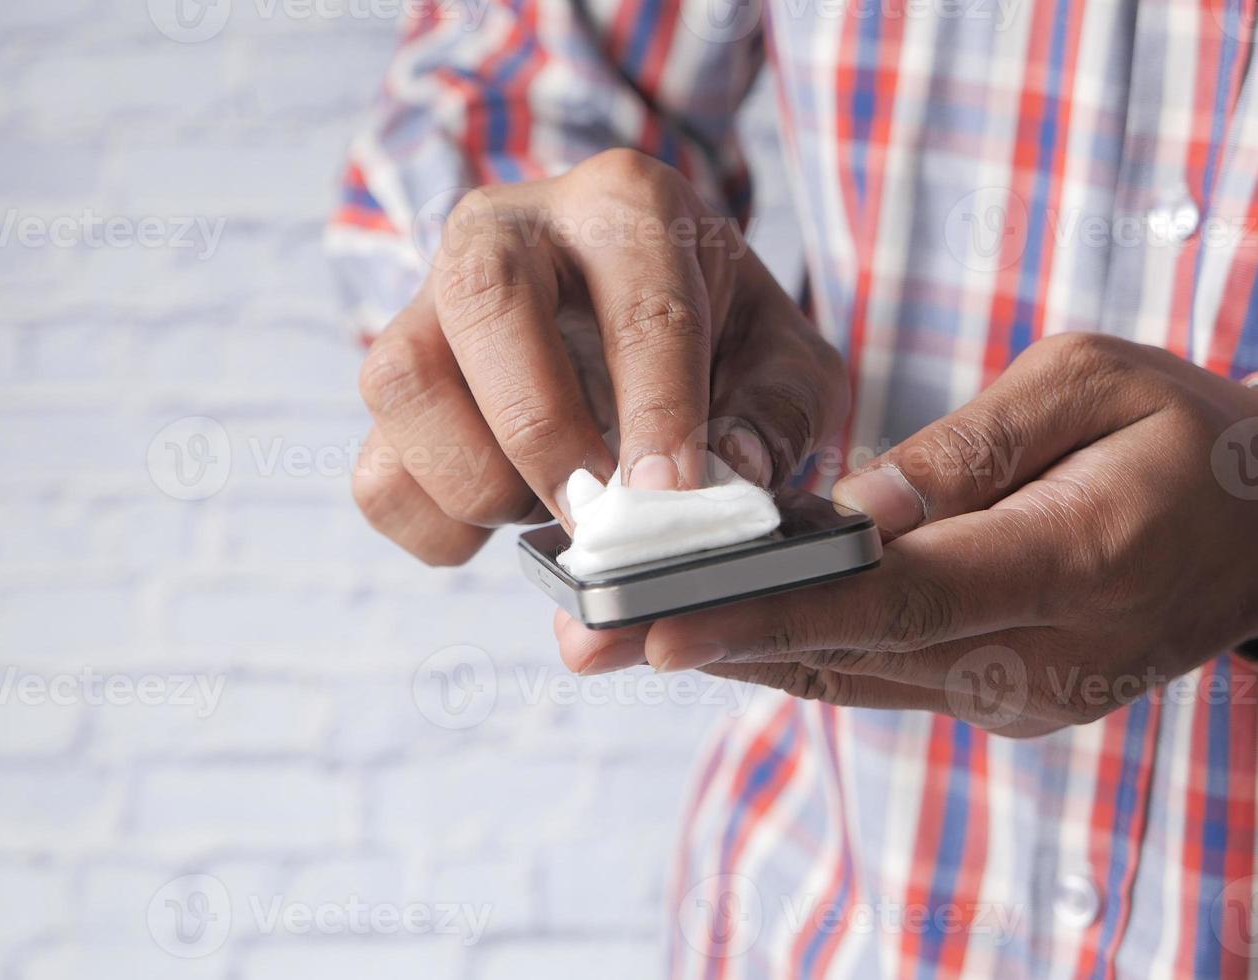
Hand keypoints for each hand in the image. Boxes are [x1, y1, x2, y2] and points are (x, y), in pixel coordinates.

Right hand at [352, 149, 847, 564]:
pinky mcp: (394, 388)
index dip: (656, 409)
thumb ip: (775, 414)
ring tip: (552, 506)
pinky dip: (439, 527)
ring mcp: (427, 304)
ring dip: (480, 480)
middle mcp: (504, 231)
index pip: (638, 302)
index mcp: (623, 205)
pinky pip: (376, 474)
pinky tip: (509, 517)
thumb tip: (727, 480)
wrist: (628, 310)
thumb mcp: (779, 356)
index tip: (671, 496)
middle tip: (598, 516)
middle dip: (541, 429)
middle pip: (483, 302)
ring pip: (402, 384)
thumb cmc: (712, 329)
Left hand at [557, 332, 1257, 735]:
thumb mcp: (1097, 387)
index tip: (651, 626)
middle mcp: (1031, 660)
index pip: (887, 602)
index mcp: (1066, 568)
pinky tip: (705, 627)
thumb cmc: (1191, 436)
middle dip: (706, 645)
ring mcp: (1015, 693)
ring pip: (843, 677)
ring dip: (729, 656)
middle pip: (842, 655)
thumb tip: (850, 508)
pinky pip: (871, 675)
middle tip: (580, 640)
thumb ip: (968, 451)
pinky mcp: (996, 695)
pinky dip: (786, 650)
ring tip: (610, 634)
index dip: (762, 615)